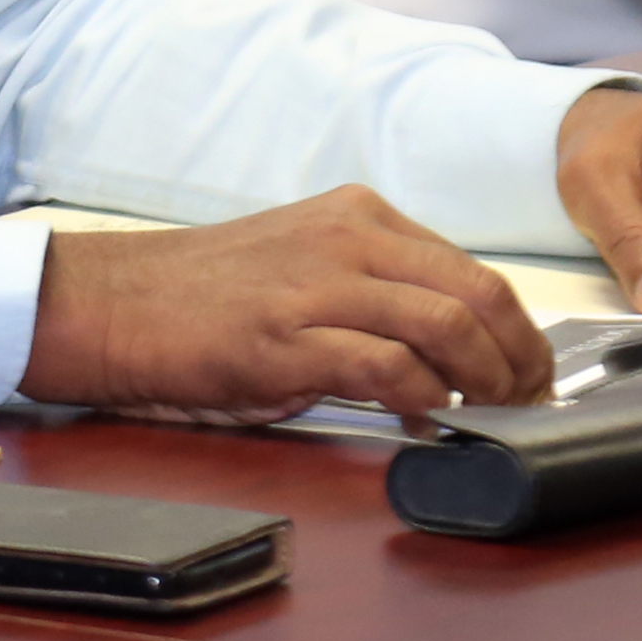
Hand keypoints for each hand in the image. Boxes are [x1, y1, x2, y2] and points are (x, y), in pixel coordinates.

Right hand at [21, 187, 553, 422]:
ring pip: (447, 326)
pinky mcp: (289, 339)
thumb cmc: (203, 297)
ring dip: (485, 384)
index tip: (530, 373)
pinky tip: (425, 425)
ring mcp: (320, 286)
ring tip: (488, 419)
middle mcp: (351, 239)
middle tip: (528, 406)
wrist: (111, 303)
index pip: (473, 270)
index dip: (518, 331)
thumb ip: (373, 293)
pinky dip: (424, 403)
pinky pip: (389, 368)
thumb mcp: (304, 266)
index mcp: (361, 216)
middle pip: (479, 295)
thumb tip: (446, 354)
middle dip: (520, 360)